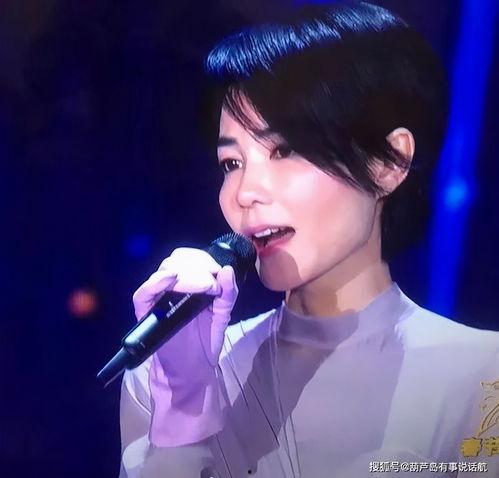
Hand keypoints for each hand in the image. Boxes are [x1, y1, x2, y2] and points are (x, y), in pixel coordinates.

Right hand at [131, 247, 237, 444]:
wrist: (191, 373)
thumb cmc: (205, 343)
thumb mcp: (222, 315)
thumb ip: (228, 293)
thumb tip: (227, 270)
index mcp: (189, 284)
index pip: (189, 258)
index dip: (203, 259)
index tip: (218, 272)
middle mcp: (171, 288)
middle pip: (176, 260)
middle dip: (198, 266)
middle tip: (212, 284)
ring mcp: (157, 299)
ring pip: (163, 271)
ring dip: (187, 274)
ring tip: (205, 288)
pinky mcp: (145, 314)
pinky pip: (143, 293)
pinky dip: (157, 283)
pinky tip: (173, 280)